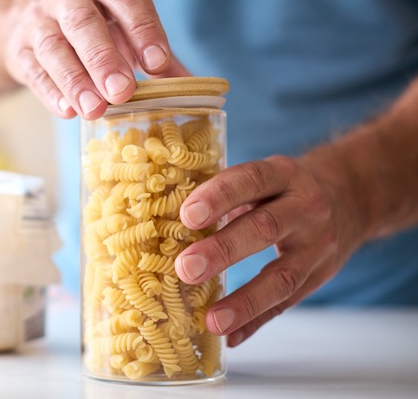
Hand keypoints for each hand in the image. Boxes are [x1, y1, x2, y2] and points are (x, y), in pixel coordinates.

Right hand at [0, 0, 189, 118]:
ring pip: (53, 47)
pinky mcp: (18, 50)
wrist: (20, 20)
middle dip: (103, 58)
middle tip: (122, 91)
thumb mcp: (120, 31)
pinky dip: (50, 92)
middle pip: (84, 23)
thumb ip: (153, 57)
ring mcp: (38, 22)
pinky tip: (67, 111)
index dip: (143, 29)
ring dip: (75, 80)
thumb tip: (193, 88)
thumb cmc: (87, 28)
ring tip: (95, 109)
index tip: (157, 65)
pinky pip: (33, 70)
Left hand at [175, 154, 367, 346]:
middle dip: (223, 250)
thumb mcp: (262, 177)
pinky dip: (256, 322)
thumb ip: (224, 195)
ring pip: (282, 276)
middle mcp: (305, 207)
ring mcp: (317, 245)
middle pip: (265, 228)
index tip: (187, 215)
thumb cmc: (282, 188)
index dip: (219, 196)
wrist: (349, 195)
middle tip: (185, 268)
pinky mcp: (319, 276)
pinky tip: (230, 337)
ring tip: (212, 320)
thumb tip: (161, 222)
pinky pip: (287, 304)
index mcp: (283, 174)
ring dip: (244, 301)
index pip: (251, 179)